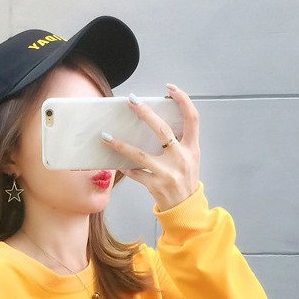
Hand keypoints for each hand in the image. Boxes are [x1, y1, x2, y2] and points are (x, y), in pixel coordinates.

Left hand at [102, 84, 199, 210]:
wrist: (186, 209)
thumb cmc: (186, 180)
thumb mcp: (190, 159)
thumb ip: (179, 141)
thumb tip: (156, 122)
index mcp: (192, 149)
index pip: (192, 118)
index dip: (183, 101)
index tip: (170, 89)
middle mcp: (181, 159)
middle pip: (162, 130)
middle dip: (146, 113)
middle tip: (131, 100)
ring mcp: (168, 173)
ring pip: (140, 154)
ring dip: (121, 144)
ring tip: (105, 136)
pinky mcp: (156, 186)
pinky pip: (135, 174)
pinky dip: (125, 167)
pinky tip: (115, 161)